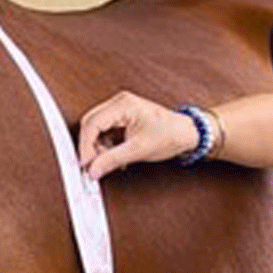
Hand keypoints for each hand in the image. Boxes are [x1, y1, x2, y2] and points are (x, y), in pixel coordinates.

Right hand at [78, 91, 198, 178]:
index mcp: (123, 104)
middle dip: (90, 147)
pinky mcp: (123, 117)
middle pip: (91, 124)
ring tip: (109, 162)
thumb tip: (93, 169)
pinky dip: (107, 146)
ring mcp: (121, 109)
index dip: (85, 146)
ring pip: (97, 129)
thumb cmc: (171, 135)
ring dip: (99, 148)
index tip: (86, 164)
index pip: (92, 123)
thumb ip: (112, 160)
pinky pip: (106, 131)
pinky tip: (115, 156)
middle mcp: (119, 103)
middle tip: (93, 166)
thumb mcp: (139, 150)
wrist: (188, 134)